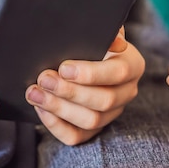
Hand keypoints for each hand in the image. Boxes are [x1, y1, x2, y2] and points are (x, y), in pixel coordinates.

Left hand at [26, 27, 144, 144]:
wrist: (83, 55)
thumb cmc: (90, 41)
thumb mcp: (98, 31)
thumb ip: (106, 31)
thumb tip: (115, 40)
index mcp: (133, 65)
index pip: (118, 73)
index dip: (90, 73)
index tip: (63, 67)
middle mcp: (127, 92)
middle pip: (104, 101)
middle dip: (70, 91)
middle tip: (44, 79)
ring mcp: (113, 113)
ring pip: (91, 120)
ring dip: (59, 108)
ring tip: (35, 93)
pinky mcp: (95, 129)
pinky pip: (77, 136)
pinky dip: (56, 125)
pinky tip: (41, 109)